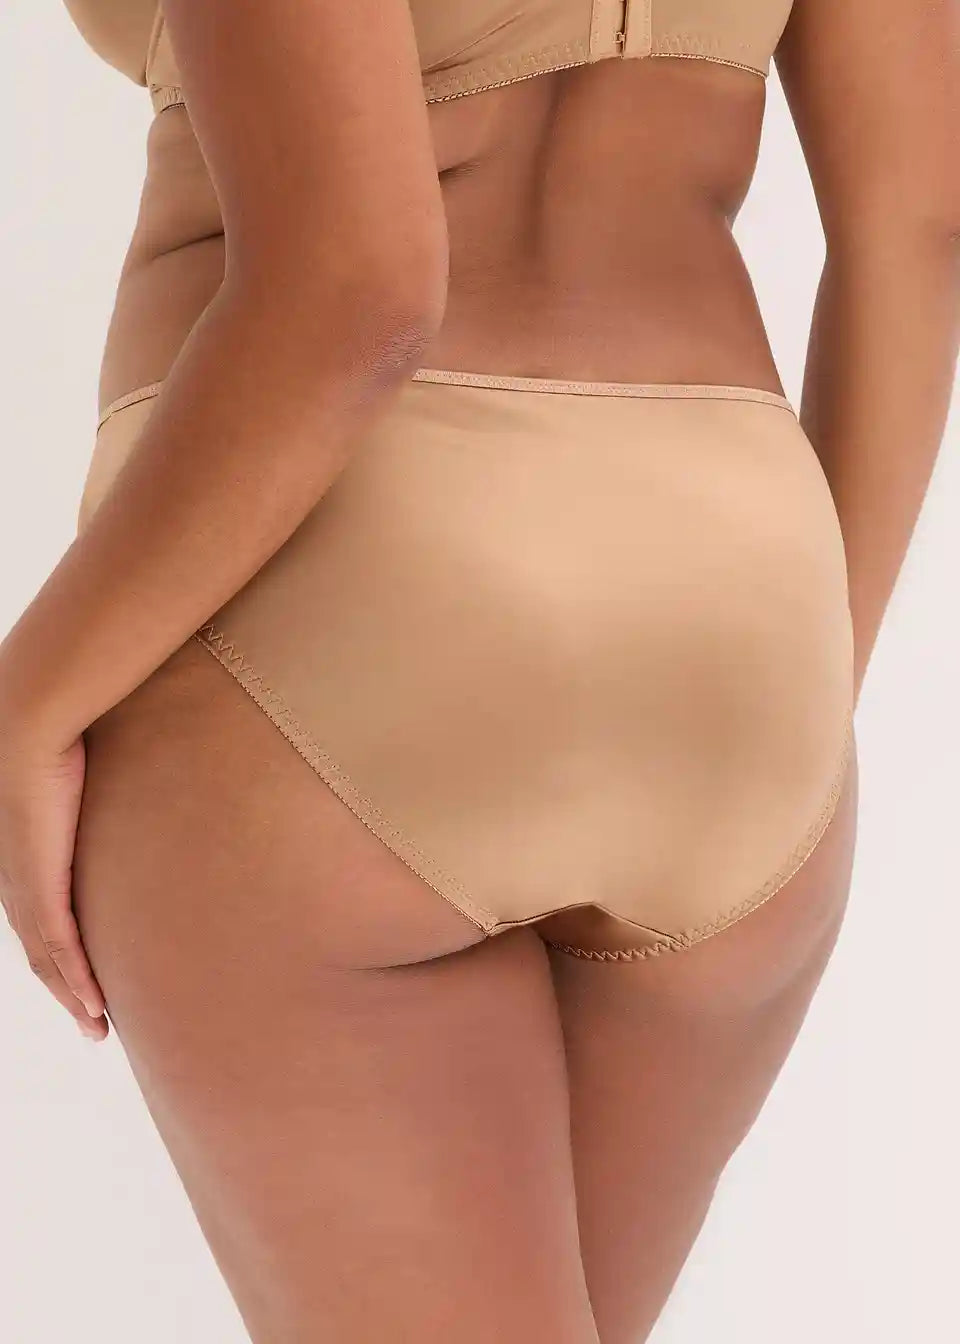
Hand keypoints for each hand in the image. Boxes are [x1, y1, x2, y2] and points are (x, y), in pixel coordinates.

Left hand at [0, 732, 107, 1040]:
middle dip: (68, 990)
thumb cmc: (58, 729)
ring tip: (97, 1028)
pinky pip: (59, 948)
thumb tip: (130, 775)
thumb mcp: (84, 771)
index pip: (43, 918)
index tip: (86, 977)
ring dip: (73, 998)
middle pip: (42, 952)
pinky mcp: (39, 886)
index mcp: (24, 855)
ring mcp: (25, 886)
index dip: (63, 954)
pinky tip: (93, 1006)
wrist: (23, 723)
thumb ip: (95, 788)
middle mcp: (17, 879)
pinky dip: (76, 982)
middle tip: (92, 1020)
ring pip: (48, 960)